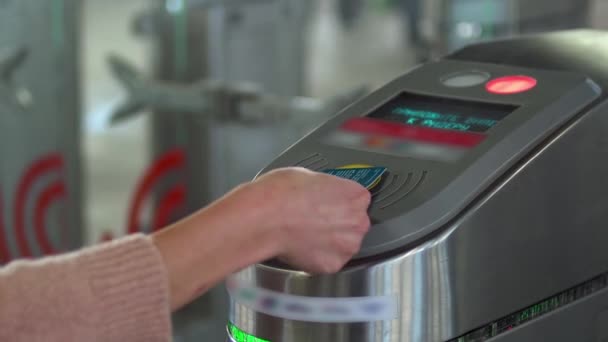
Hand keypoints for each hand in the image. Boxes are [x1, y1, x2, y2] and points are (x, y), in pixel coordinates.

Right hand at [252, 167, 371, 273]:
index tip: (328, 204)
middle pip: (354, 224)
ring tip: (306, 235)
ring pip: (343, 245)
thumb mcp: (310, 176)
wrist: (266, 218)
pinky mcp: (333, 265)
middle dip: (338, 224)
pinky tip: (302, 247)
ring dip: (330, 242)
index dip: (339, 202)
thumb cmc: (282, 194)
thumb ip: (326, 189)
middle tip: (314, 220)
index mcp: (356, 196)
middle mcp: (358, 222)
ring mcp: (347, 246)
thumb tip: (322, 194)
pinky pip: (329, 261)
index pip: (357, 200)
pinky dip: (317, 257)